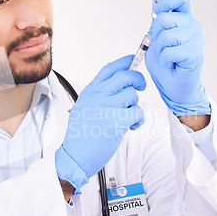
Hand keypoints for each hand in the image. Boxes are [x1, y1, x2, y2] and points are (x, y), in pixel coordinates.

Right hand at [55, 55, 145, 191]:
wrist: (76, 155)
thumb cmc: (81, 136)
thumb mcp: (84, 108)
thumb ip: (98, 96)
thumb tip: (118, 88)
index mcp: (90, 91)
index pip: (109, 69)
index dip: (124, 62)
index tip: (133, 60)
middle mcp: (98, 96)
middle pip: (125, 77)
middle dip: (138, 80)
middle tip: (141, 86)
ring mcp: (107, 107)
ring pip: (133, 95)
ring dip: (135, 106)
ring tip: (129, 117)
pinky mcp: (117, 121)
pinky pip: (138, 112)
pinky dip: (139, 119)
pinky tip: (132, 126)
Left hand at [145, 0, 210, 115]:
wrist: (172, 86)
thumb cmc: (165, 63)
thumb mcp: (156, 37)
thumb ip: (157, 20)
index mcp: (185, 18)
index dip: (166, 1)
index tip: (157, 13)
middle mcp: (194, 25)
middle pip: (164, 19)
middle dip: (156, 36)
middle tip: (164, 48)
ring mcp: (197, 38)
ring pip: (166, 36)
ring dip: (160, 51)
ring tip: (168, 58)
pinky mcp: (196, 52)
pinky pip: (170, 51)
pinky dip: (165, 60)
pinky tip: (172, 64)